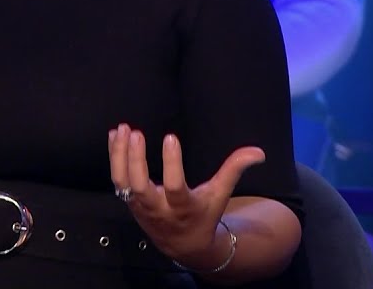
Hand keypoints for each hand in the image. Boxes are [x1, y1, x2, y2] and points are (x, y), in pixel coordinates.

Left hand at [108, 123, 263, 269]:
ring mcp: (140, 206)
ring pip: (123, 182)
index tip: (170, 137)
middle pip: (140, 187)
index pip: (174, 186)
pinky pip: (117, 179)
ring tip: (122, 129)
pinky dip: (114, 157)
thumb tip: (258, 152)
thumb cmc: (203, 214)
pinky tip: (115, 135)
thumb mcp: (220, 194)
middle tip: (136, 133)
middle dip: (136, 160)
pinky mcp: (128, 201)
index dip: (171, 163)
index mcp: (182, 207)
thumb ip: (234, 170)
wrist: (182, 244)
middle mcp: (158, 208)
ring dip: (119, 155)